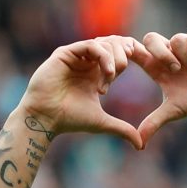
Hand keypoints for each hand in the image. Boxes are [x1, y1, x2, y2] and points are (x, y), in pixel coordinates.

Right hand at [19, 36, 143, 149]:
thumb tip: (141, 145)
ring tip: (111, 77)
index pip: (118, 53)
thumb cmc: (69, 120)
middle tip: (120, 72)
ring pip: (104, 42)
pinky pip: (91, 45)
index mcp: (96, 72)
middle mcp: (87, 61)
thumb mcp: (102, 122)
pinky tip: (108, 73)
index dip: (131, 55)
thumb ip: (122, 129)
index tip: (139, 67)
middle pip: (114, 43)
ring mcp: (76, 55)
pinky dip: (104, 56)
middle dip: (123, 55)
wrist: (45, 119)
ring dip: (114, 58)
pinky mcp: (66, 53)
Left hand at [133, 29, 186, 144]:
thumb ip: (154, 122)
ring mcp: (185, 45)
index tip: (129, 56)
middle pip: (151, 39)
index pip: (138, 52)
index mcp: (157, 68)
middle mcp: (169, 53)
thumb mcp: (173, 111)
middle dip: (161, 53)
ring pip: (176, 40)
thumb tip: (138, 144)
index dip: (131, 50)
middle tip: (174, 70)